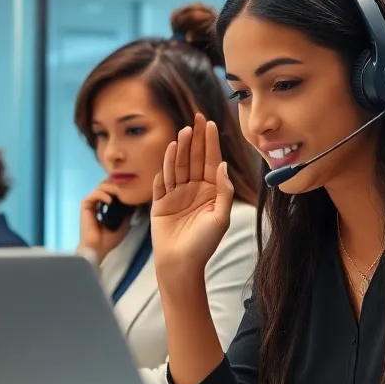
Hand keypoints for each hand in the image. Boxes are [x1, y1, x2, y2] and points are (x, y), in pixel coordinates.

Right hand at [79, 179, 129, 260]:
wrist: (98, 248)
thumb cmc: (110, 238)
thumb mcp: (125, 222)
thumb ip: (128, 211)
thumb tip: (136, 200)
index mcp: (106, 204)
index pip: (113, 188)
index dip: (122, 187)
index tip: (132, 189)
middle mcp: (98, 201)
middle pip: (107, 184)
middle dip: (117, 185)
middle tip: (127, 189)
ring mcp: (91, 202)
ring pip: (102, 186)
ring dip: (112, 188)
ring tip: (120, 195)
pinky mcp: (85, 205)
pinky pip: (95, 194)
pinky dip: (103, 195)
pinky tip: (110, 201)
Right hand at [151, 113, 234, 280]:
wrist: (180, 265)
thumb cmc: (203, 245)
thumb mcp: (220, 218)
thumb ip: (223, 191)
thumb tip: (222, 164)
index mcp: (211, 193)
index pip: (211, 162)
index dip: (211, 143)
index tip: (210, 124)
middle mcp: (194, 190)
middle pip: (195, 159)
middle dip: (196, 140)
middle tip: (197, 118)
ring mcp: (176, 195)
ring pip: (179, 166)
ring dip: (181, 148)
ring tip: (184, 131)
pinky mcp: (161, 202)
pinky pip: (163, 180)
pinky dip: (166, 165)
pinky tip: (171, 151)